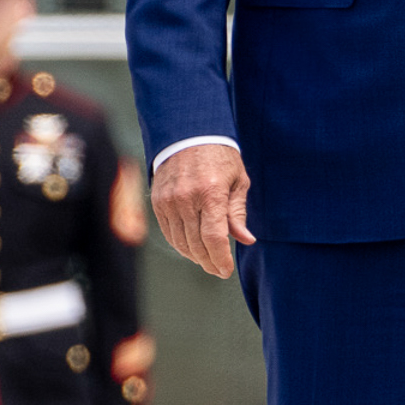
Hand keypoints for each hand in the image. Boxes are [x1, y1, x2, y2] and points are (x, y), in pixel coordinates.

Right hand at [150, 142, 253, 277]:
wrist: (188, 133)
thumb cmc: (219, 156)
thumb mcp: (237, 180)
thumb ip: (238, 212)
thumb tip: (245, 240)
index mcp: (211, 193)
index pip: (214, 238)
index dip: (220, 259)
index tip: (226, 271)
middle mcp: (187, 199)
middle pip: (196, 244)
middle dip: (209, 262)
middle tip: (218, 270)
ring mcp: (169, 201)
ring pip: (180, 242)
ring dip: (194, 256)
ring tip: (207, 261)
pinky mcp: (158, 202)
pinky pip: (168, 232)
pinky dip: (180, 245)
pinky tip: (191, 248)